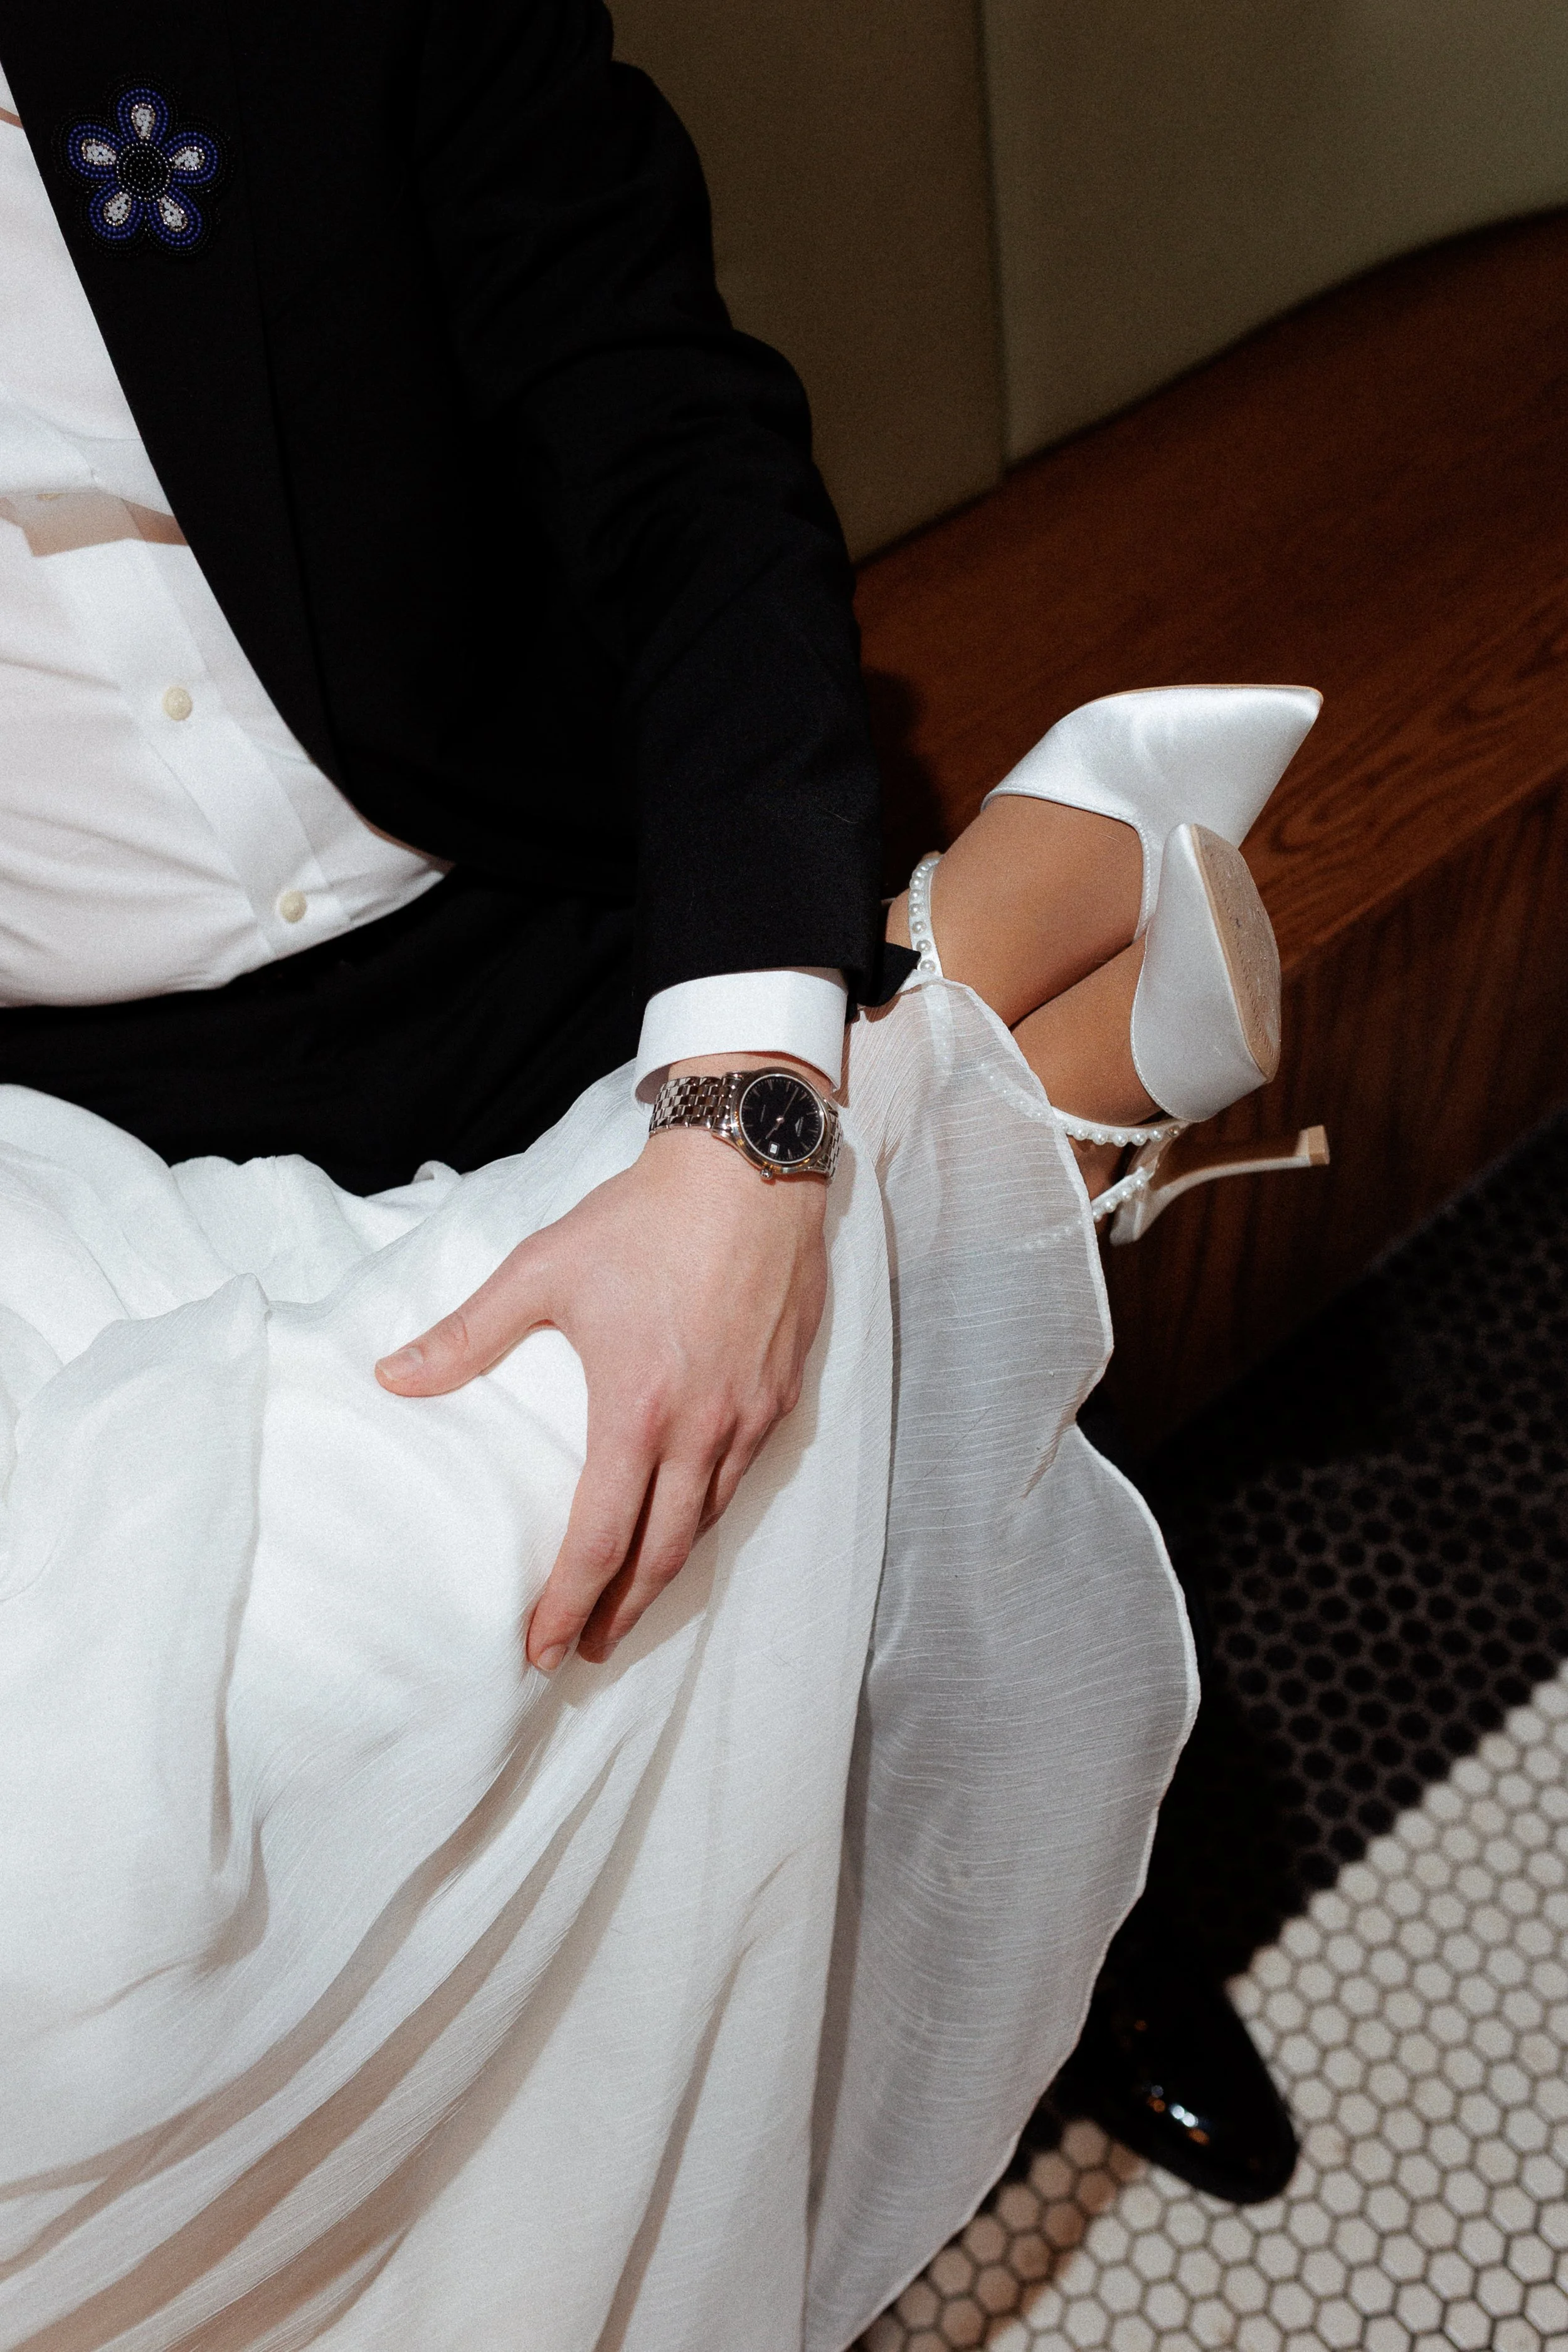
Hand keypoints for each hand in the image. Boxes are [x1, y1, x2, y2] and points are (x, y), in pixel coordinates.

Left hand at [374, 1062, 828, 1669]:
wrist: (750, 1165)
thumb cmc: (644, 1218)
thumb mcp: (542, 1269)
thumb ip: (467, 1334)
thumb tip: (393, 1376)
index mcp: (636, 1411)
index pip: (599, 1539)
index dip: (567, 1603)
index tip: (541, 1649)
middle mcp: (701, 1430)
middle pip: (661, 1555)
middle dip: (619, 1614)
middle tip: (586, 1651)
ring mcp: (750, 1416)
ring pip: (708, 1523)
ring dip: (666, 1574)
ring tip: (630, 1603)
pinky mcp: (782, 1393)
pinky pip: (743, 1478)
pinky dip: (709, 1516)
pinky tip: (688, 1520)